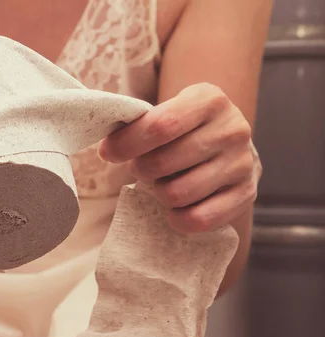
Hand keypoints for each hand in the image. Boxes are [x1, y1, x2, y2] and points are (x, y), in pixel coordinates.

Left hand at [99, 83, 261, 232]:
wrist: (228, 145)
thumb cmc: (185, 130)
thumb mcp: (168, 112)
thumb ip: (140, 124)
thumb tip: (108, 148)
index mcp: (209, 99)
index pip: (159, 125)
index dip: (126, 144)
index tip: (107, 153)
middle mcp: (232, 129)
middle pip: (162, 163)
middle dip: (140, 170)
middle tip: (143, 169)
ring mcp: (242, 163)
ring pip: (177, 194)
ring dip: (159, 193)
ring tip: (164, 183)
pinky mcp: (246, 194)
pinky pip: (199, 219)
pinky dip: (178, 219)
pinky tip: (175, 209)